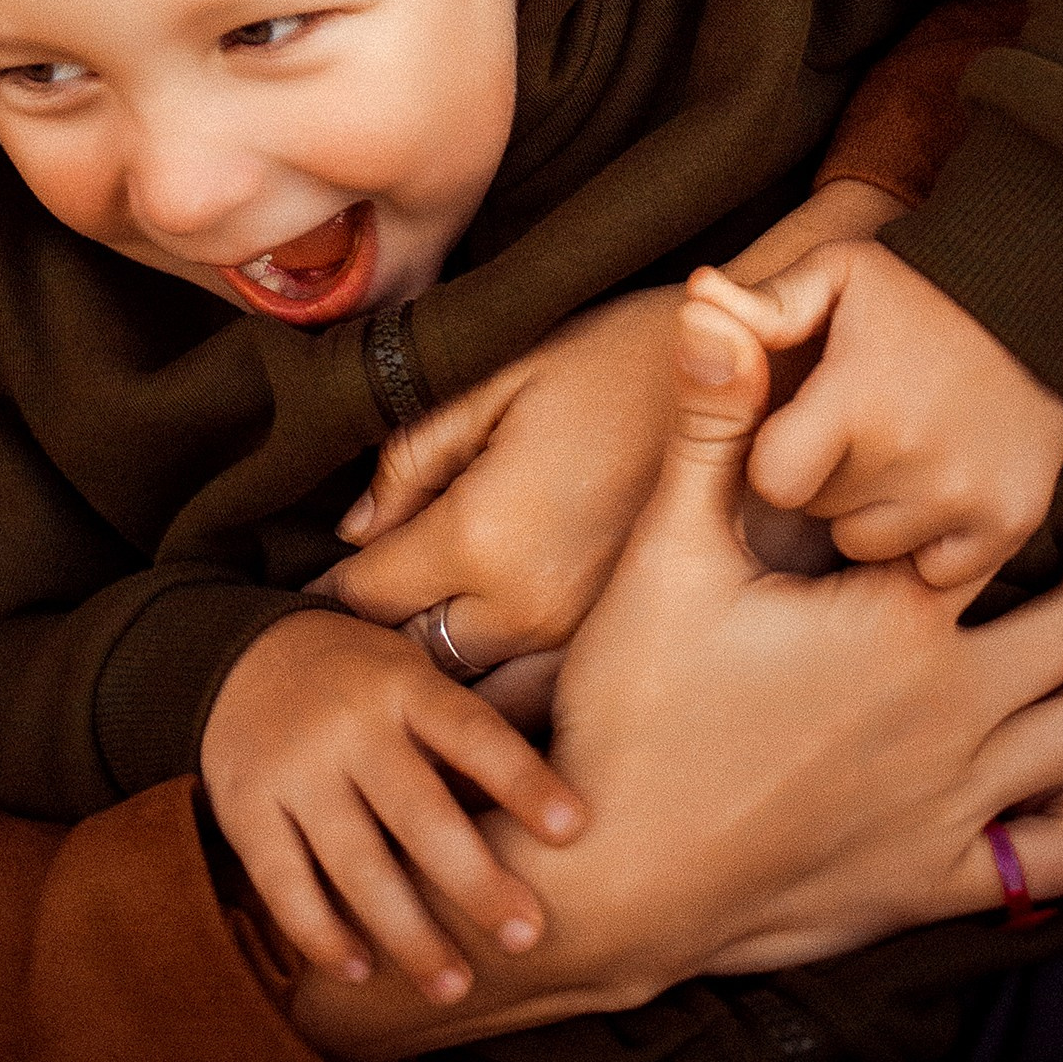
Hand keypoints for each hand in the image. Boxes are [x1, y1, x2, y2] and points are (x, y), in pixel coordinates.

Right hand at [198, 612, 580, 999]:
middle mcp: (349, 726)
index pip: (472, 733)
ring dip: (408, 933)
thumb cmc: (361, 683)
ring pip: (356, 863)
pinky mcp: (245, 808)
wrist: (238, 655)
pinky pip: (284, 884)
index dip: (522, 780)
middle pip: (418, 813)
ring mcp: (293, 769)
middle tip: (526, 937)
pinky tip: (362, 971)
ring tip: (455, 986)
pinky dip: (323, 933)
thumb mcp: (412, 677)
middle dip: (475, 881)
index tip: (573, 829)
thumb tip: (560, 819)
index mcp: (403, 685)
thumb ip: (464, 739)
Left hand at [308, 287, 682, 667]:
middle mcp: (528, 611)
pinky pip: (542, 704)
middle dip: (376, 643)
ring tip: (423, 647)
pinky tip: (500, 659)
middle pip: (412, 658)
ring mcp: (586, 645)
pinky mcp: (632, 654)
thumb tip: (354, 530)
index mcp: (481, 536)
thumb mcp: (494, 380)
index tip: (306, 591)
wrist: (755, 377)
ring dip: (442, 679)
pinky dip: (508, 693)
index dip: (325, 594)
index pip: (364, 596)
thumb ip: (411, 458)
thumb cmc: (617, 358)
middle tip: (357, 622)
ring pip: (476, 699)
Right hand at [528, 298, 1062, 977]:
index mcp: (899, 622)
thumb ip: (709, 430)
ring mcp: (955, 804)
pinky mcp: (938, 880)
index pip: (1012, 541)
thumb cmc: (632, 705)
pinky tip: (1048, 778)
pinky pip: (1061, 851)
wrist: (615, 875)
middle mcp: (953, 711)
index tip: (1019, 487)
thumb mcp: (664, 554)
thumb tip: (713, 309)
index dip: (1021, 508)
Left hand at [689, 243, 1062, 586]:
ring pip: (872, 546)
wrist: (1037, 289)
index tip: (802, 428)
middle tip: (858, 433)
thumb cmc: (913, 286)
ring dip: (872, 514)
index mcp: (855, 401)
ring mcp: (968, 495)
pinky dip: (932, 541)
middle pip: (821, 513)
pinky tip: (935, 489)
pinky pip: (938, 570)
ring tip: (896, 457)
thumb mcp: (833, 276)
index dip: (777, 458)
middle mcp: (912, 458)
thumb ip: (761, 305)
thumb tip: (696, 299)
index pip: (774, 482)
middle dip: (824, 481)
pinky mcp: (1012, 519)